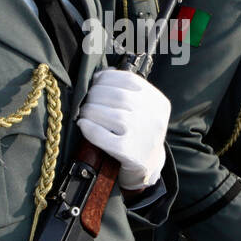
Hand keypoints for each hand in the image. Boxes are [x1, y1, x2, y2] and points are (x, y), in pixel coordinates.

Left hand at [77, 69, 169, 190]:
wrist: (148, 165)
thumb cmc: (139, 132)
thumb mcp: (142, 109)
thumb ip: (126, 90)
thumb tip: (100, 75)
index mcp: (158, 102)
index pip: (129, 80)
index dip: (107, 78)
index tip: (96, 82)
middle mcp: (154, 117)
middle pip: (118, 97)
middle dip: (95, 95)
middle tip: (86, 101)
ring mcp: (142, 136)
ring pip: (111, 115)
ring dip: (90, 111)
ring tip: (84, 113)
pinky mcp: (129, 153)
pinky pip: (103, 136)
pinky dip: (89, 128)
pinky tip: (83, 125)